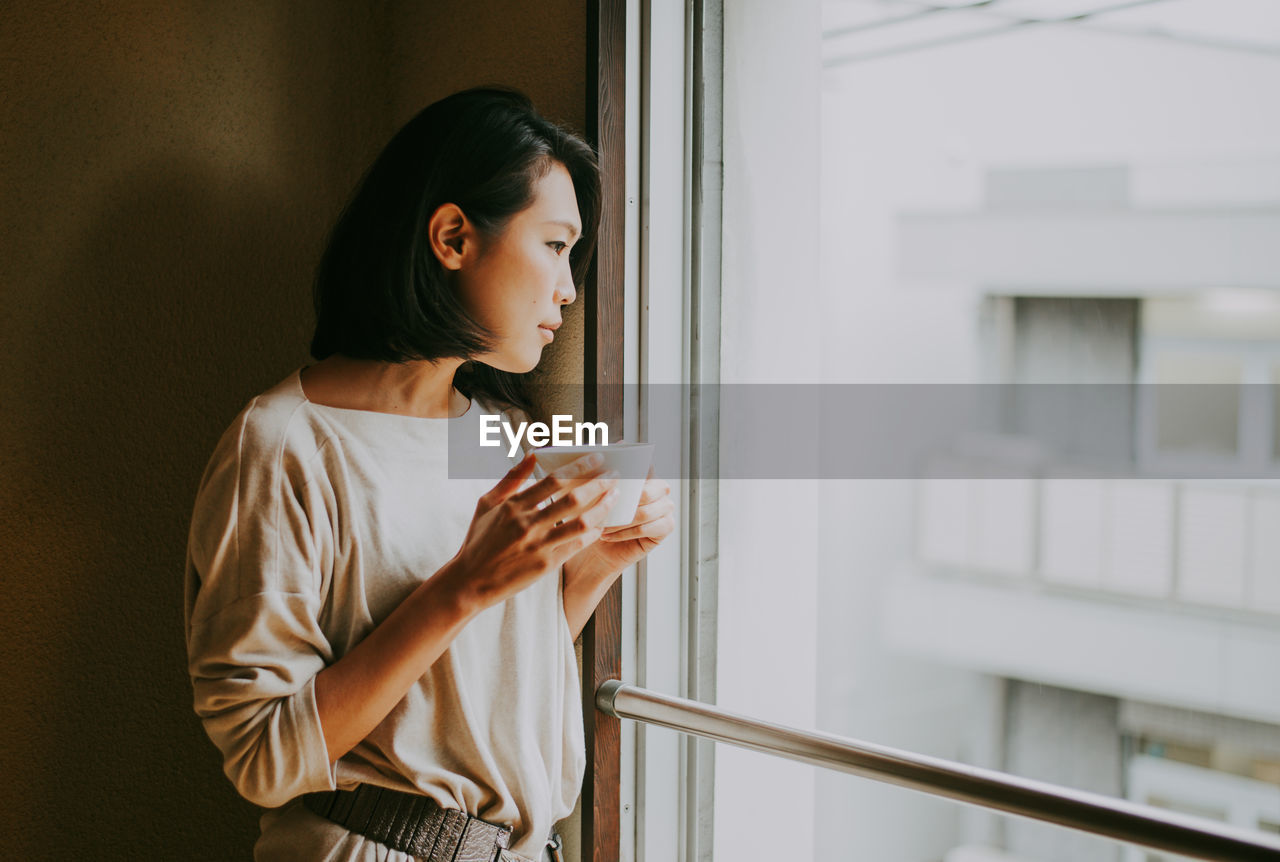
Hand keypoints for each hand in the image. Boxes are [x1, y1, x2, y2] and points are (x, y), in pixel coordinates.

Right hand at [442, 451, 618, 611]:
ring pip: (579, 522)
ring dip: (602, 507)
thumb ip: (511, 479)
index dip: (580, 466)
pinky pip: (576, 545)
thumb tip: (532, 453)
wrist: (470, 582)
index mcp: (514, 505)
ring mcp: (537, 545)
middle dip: (599, 483)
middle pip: (572, 498)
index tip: (599, 457)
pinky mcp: (545, 565)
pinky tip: (604, 525)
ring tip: (616, 496)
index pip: (554, 480)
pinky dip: (592, 533)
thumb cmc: (479, 540)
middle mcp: (527, 523)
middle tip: (616, 474)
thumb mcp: (487, 503)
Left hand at [565, 468, 674, 580]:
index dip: (634, 465)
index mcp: (647, 473)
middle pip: (647, 492)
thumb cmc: (599, 517)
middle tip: (603, 507)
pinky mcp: (667, 526)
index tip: (617, 464)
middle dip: (623, 502)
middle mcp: (660, 488)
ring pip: (645, 512)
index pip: (645, 465)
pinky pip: (646, 529)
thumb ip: (599, 479)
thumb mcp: (594, 495)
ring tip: (602, 526)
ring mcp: (666, 507)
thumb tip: (594, 467)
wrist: (599, 547)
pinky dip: (625, 533)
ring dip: (620, 521)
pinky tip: (609, 535)